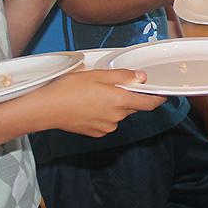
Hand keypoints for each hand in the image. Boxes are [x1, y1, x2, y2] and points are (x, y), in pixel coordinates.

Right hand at [35, 69, 165, 136]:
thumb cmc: (69, 89)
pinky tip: (89, 106)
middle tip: (112, 85)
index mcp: (120, 101)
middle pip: (132, 106)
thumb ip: (123, 76)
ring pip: (119, 114)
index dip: (157, 98)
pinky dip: (104, 114)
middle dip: (129, 96)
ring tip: (95, 95)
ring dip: (114, 105)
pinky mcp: (96, 133)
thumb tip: (141, 78)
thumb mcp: (98, 75)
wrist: (46, 109)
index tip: (161, 93)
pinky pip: (108, 121)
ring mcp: (107, 127)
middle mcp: (117, 117)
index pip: (149, 103)